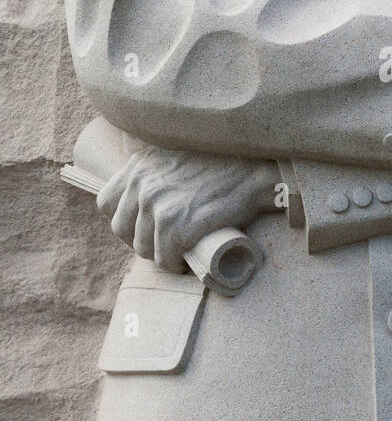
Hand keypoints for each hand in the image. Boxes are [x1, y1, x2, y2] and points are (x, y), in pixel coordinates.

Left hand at [96, 147, 280, 272]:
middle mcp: (143, 185)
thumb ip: (156, 170)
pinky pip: (165, 259)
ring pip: (143, 248)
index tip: (144, 227)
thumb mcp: (177, 155)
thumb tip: (148, 196)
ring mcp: (158, 206)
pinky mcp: (177, 226)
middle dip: (141, 241)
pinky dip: (176, 265)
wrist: (255, 172)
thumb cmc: (224, 165)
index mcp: (139, 167)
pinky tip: (187, 261)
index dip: (125, 220)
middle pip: (121, 229)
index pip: (107, 203)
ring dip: (160, 255)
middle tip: (165, 244)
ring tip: (179, 253)